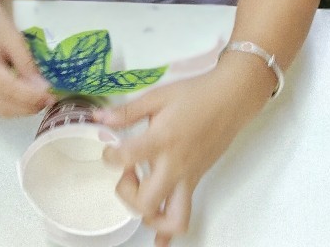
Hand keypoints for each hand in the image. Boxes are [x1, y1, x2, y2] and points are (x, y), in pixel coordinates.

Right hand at [0, 0, 52, 116]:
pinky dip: (11, 104)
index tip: (51, 96)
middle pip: (2, 105)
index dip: (32, 96)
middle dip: (28, 106)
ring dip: (21, 108)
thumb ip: (27, 64)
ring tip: (39, 99)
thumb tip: (43, 90)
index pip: (8, 88)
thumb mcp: (15, 38)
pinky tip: (23, 96)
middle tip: (49, 100)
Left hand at [95, 58, 272, 245]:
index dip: (109, 157)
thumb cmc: (194, 95)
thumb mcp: (157, 96)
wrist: (231, 100)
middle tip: (128, 171)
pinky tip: (159, 239)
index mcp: (162, 140)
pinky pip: (185, 214)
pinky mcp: (196, 183)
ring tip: (141, 194)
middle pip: (146, 202)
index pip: (127, 159)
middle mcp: (175, 166)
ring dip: (149, 216)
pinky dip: (170, 231)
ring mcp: (188, 178)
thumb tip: (99, 119)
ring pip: (172, 219)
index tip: (109, 148)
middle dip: (127, 192)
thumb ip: (126, 112)